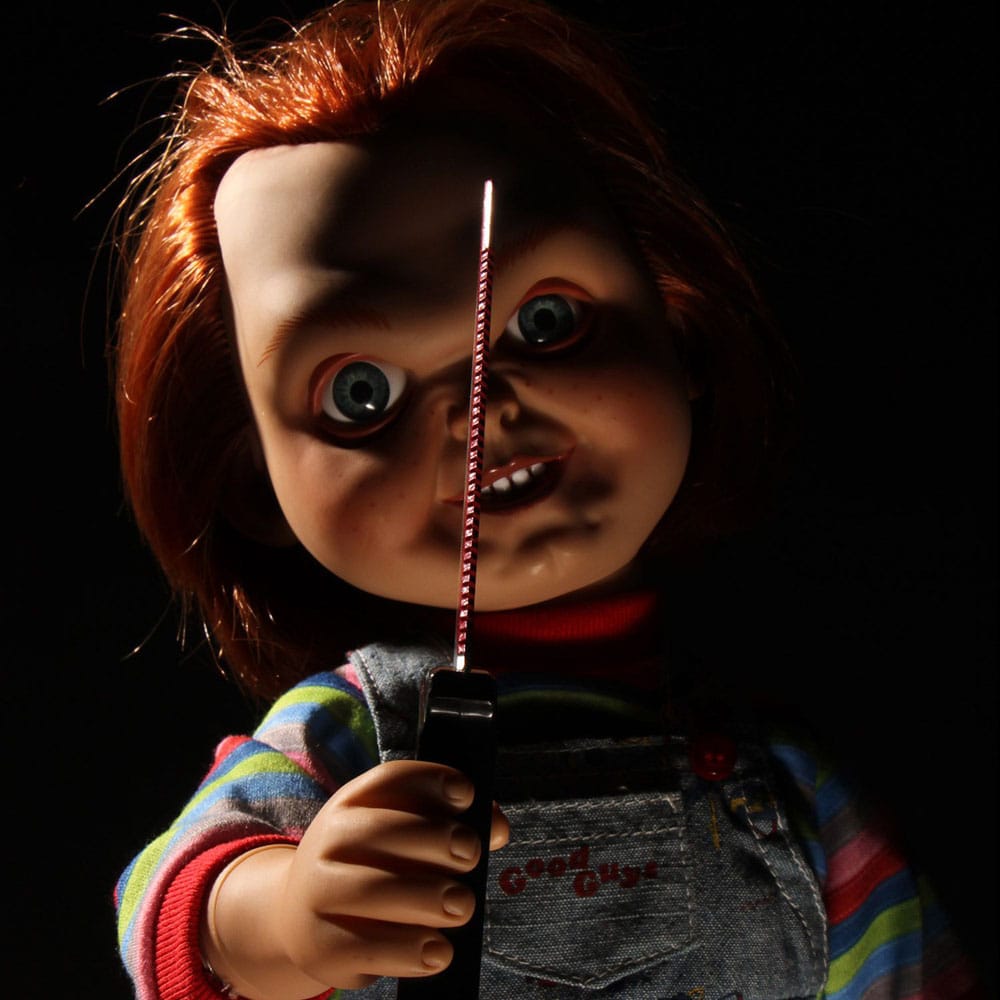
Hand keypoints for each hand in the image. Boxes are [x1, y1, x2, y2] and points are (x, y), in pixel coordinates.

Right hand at [203, 761, 508, 998]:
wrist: (301, 917)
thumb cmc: (375, 867)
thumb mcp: (403, 835)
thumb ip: (453, 824)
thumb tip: (497, 828)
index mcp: (353, 803)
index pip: (389, 780)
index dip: (430, 780)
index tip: (467, 794)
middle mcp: (329, 841)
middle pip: (379, 832)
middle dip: (432, 840)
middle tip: (471, 854)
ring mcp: (318, 893)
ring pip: (371, 891)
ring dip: (426, 898)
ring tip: (462, 906)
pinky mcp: (320, 946)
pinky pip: (364, 949)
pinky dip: (408, 952)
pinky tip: (439, 951)